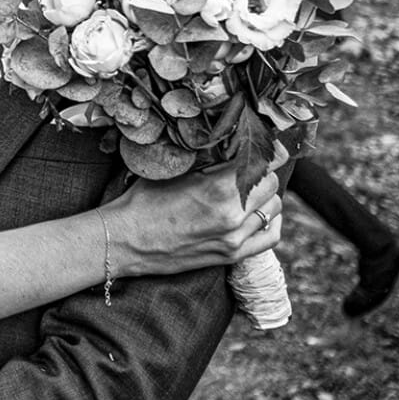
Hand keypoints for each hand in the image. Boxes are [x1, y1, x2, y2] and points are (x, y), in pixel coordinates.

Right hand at [106, 146, 285, 275]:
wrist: (124, 240)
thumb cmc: (142, 201)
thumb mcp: (173, 171)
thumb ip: (208, 162)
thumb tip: (232, 145)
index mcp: (217, 189)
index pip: (263, 164)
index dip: (270, 150)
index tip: (267, 144)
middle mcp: (232, 215)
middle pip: (272, 184)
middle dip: (263, 171)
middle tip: (249, 164)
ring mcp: (234, 238)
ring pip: (274, 208)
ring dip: (267, 195)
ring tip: (250, 187)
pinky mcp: (232, 255)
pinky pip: (270, 236)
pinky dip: (271, 220)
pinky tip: (260, 212)